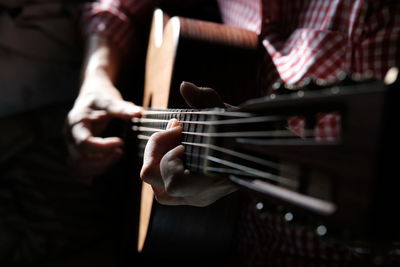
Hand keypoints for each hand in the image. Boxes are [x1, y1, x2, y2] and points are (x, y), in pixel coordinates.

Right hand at [66, 75, 140, 181]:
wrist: (91, 95)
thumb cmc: (102, 98)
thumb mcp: (112, 100)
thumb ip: (123, 108)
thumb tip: (139, 113)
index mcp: (76, 122)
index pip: (84, 143)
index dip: (103, 147)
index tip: (121, 142)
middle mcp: (70, 135)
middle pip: (80, 158)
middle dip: (103, 159)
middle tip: (121, 152)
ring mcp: (71, 144)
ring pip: (78, 166)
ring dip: (99, 167)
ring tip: (117, 156)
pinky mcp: (76, 151)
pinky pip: (77, 168)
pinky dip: (89, 172)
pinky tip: (102, 171)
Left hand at [140, 82, 237, 206]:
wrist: (256, 149)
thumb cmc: (242, 132)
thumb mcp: (226, 114)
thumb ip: (206, 99)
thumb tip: (185, 86)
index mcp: (210, 184)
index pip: (173, 183)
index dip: (169, 159)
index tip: (182, 133)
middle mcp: (199, 195)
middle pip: (156, 182)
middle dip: (157, 150)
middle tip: (174, 129)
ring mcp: (192, 196)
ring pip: (157, 187)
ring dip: (158, 158)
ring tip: (173, 138)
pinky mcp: (188, 193)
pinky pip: (163, 185)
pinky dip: (163, 164)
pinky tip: (177, 145)